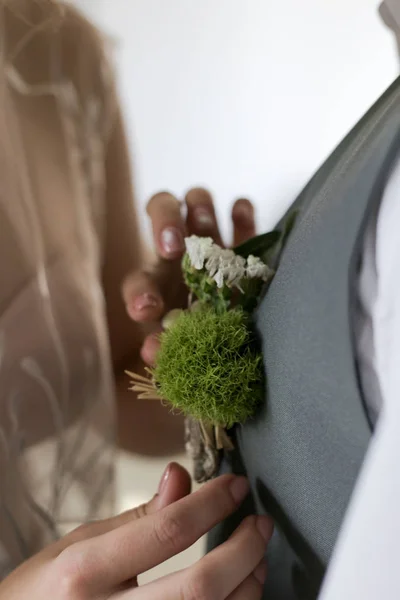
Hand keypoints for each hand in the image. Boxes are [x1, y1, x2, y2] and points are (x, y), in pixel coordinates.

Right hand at [0, 464, 272, 598]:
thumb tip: (180, 477)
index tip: (235, 487)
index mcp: (84, 574)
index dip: (211, 503)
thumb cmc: (43, 594)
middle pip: (199, 588)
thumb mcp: (79, 545)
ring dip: (246, 587)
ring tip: (255, 557)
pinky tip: (238, 592)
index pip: (167, 531)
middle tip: (260, 524)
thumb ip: (137, 518)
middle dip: (242, 551)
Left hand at [122, 188, 255, 365]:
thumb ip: (168, 352)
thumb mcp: (185, 353)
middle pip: (161, 209)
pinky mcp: (245, 242)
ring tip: (204, 227)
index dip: (140, 293)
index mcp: (158, 286)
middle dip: (164, 222)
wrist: (239, 340)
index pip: (140, 282)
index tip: (148, 310)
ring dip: (200, 207)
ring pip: (198, 200)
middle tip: (172, 248)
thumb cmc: (204, 345)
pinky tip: (240, 215)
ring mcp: (213, 242)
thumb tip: (153, 352)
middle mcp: (180, 255)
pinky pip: (242, 213)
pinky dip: (241, 211)